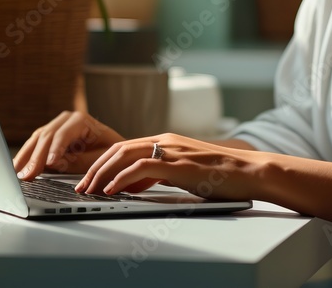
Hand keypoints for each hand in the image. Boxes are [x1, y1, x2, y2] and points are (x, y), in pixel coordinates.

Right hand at [13, 111, 124, 179]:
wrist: (112, 151)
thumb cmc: (108, 154)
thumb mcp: (97, 159)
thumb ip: (75, 161)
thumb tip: (51, 163)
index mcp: (81, 120)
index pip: (63, 134)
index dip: (54, 149)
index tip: (49, 163)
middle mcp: (66, 119)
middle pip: (47, 136)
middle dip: (36, 157)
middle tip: (27, 175)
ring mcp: (56, 125)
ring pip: (37, 139)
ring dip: (26, 157)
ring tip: (18, 173)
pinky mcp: (50, 136)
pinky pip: (36, 144)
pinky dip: (27, 156)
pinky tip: (19, 168)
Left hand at [77, 133, 265, 201]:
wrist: (250, 171)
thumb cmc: (223, 175)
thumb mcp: (184, 173)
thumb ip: (160, 174)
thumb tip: (136, 184)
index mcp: (167, 142)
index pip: (125, 147)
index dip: (103, 163)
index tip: (89, 180)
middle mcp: (166, 141)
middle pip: (119, 149)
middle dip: (95, 168)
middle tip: (80, 186)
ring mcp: (172, 150)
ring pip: (125, 155)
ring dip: (102, 173)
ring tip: (88, 189)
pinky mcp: (178, 164)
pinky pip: (142, 167)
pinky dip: (122, 178)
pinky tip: (111, 189)